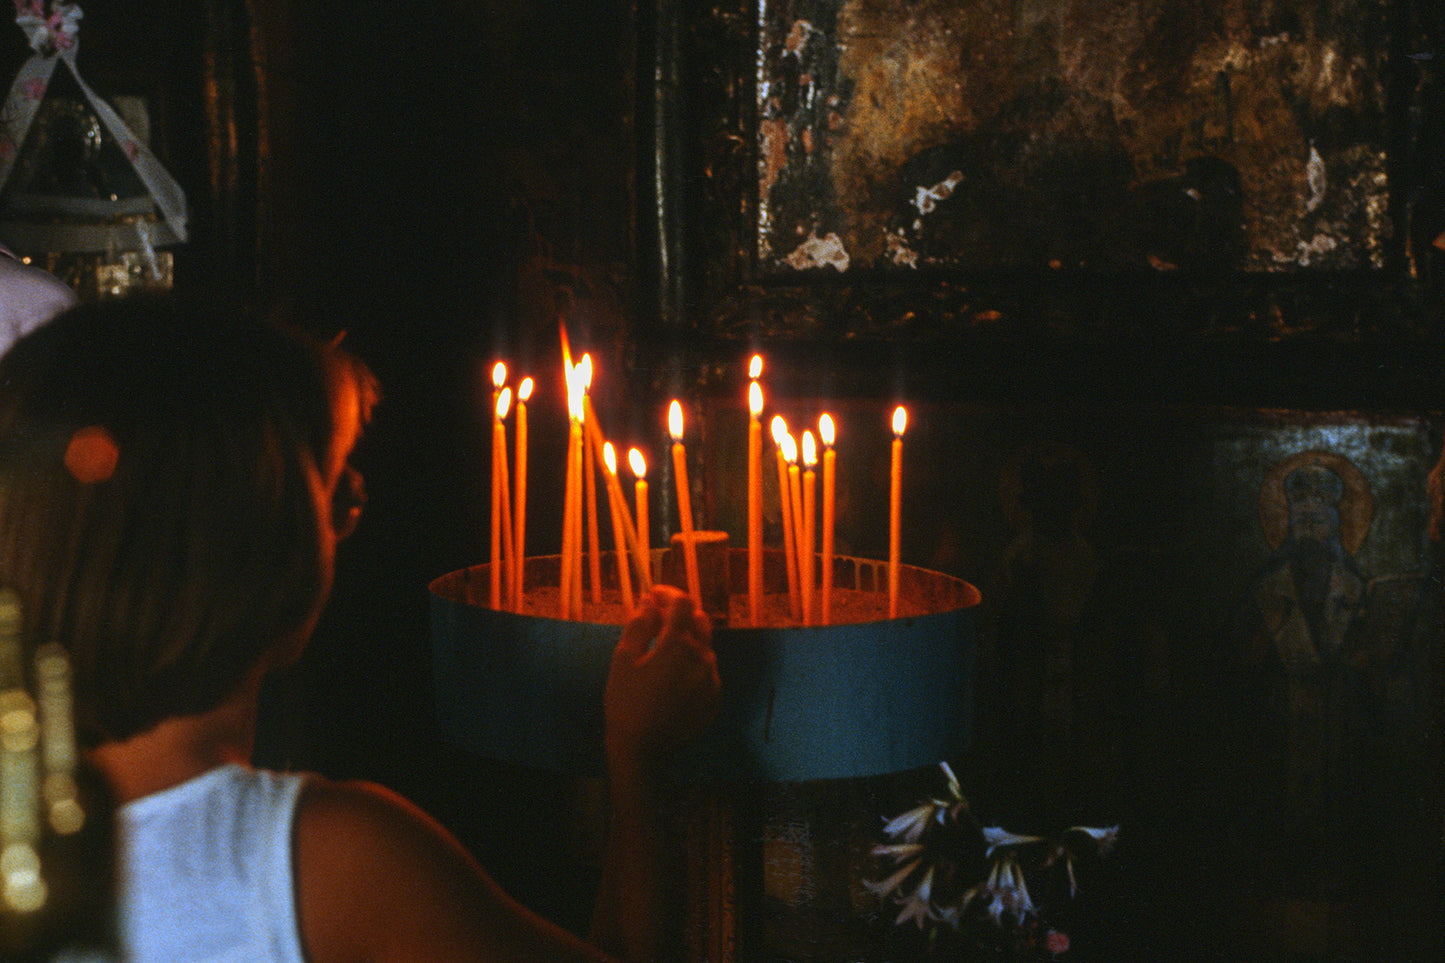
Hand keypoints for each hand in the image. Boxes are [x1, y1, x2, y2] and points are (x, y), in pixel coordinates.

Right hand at [604, 585, 719, 766]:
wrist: (641, 748)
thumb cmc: (625, 701)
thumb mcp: (623, 658)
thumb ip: (639, 624)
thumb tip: (650, 602)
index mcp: (678, 645)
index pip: (683, 602)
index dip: (668, 593)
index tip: (654, 595)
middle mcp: (702, 658)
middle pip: (699, 620)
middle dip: (680, 614)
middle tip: (659, 620)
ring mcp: (712, 680)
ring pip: (705, 646)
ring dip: (688, 640)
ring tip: (664, 652)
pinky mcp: (715, 698)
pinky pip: (708, 671)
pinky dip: (694, 664)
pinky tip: (674, 676)